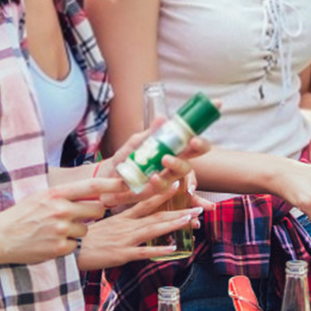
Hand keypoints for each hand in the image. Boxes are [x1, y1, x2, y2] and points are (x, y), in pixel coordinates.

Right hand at [0, 177, 127, 264]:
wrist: (0, 236)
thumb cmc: (22, 215)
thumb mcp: (42, 196)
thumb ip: (66, 194)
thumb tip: (94, 191)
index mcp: (56, 193)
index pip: (92, 186)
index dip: (112, 185)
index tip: (127, 183)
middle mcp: (60, 209)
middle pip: (97, 209)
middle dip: (95, 213)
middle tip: (82, 215)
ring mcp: (60, 229)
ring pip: (87, 229)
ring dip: (78, 231)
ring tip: (57, 231)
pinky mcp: (59, 248)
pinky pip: (76, 245)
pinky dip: (67, 245)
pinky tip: (52, 242)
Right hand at [75, 189, 203, 270]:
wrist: (69, 249)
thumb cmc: (82, 238)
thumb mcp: (99, 224)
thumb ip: (115, 220)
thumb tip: (125, 216)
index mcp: (121, 218)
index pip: (144, 202)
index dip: (161, 193)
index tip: (176, 185)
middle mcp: (126, 225)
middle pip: (155, 215)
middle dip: (177, 210)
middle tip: (196, 206)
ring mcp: (125, 239)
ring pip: (153, 229)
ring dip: (173, 224)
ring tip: (191, 220)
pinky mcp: (121, 254)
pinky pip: (143, 252)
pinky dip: (158, 249)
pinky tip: (173, 248)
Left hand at [96, 119, 212, 208]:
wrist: (109, 174)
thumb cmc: (128, 157)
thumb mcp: (138, 142)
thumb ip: (151, 133)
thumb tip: (162, 118)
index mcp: (174, 153)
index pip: (194, 148)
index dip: (201, 144)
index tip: (197, 138)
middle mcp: (173, 167)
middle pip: (191, 161)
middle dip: (195, 153)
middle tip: (192, 143)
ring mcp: (164, 180)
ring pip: (178, 176)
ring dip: (176, 165)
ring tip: (166, 158)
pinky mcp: (153, 192)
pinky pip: (161, 189)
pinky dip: (159, 182)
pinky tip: (153, 177)